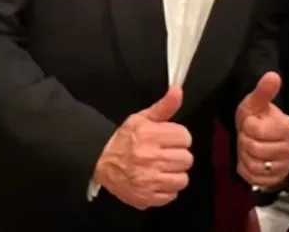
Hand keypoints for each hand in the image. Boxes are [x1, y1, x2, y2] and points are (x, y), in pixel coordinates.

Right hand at [94, 86, 192, 209]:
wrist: (101, 161)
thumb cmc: (124, 139)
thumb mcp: (142, 118)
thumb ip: (164, 106)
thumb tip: (178, 90)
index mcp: (150, 135)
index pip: (185, 137)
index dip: (179, 137)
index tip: (170, 139)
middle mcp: (151, 158)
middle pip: (186, 159)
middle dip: (178, 155)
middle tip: (166, 153)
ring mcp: (149, 180)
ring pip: (182, 179)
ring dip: (175, 174)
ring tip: (163, 168)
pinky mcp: (147, 197)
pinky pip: (172, 195)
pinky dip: (167, 189)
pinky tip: (157, 180)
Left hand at [234, 72, 288, 187]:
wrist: (261, 140)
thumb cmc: (258, 119)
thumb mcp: (255, 104)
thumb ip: (263, 91)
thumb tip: (273, 75)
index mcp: (288, 127)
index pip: (257, 130)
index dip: (247, 127)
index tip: (249, 123)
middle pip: (255, 149)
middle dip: (244, 142)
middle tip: (247, 136)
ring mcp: (284, 166)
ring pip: (255, 166)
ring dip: (245, 157)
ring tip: (247, 148)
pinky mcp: (276, 180)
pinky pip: (255, 179)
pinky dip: (246, 170)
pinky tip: (248, 160)